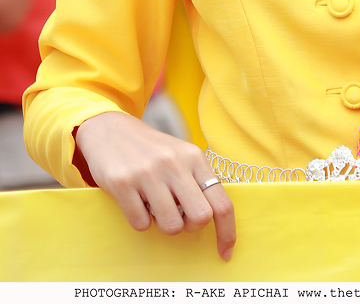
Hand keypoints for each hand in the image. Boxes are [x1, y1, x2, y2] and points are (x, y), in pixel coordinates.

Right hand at [75, 112, 235, 259]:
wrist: (110, 129)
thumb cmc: (151, 150)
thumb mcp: (180, 156)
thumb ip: (196, 181)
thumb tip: (213, 218)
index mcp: (194, 157)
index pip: (221, 201)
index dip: (227, 232)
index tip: (225, 252)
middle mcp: (174, 163)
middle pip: (200, 217)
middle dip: (190, 226)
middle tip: (178, 216)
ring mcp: (148, 173)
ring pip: (171, 226)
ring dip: (163, 225)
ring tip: (154, 206)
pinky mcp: (122, 183)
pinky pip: (141, 224)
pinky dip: (140, 221)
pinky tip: (135, 201)